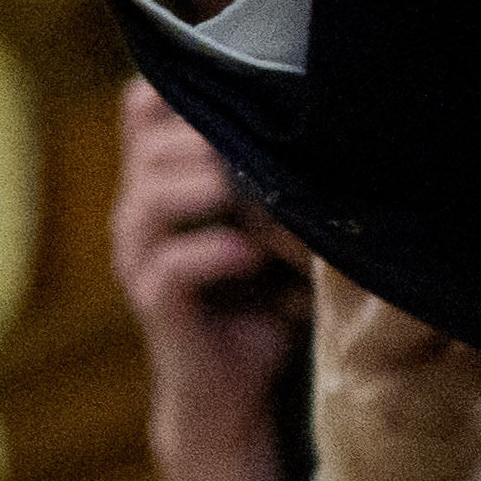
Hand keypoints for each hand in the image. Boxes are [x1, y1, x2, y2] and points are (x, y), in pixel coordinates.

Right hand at [104, 84, 298, 439]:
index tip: (241, 86)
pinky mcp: (155, 306)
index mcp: (161, 185)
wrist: (233, 395)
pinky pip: (168, 268)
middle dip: (204, 138)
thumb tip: (341, 134)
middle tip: (260, 144)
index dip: (180, 89)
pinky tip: (248, 254)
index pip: (142, 109)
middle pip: (148, 146)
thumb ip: (276, 185)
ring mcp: (140, 260)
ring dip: (201, 187)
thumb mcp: (271, 229)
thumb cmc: (264, 301)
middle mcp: (140, 214)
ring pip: (147, 199)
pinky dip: (209, 255)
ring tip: (243, 191)